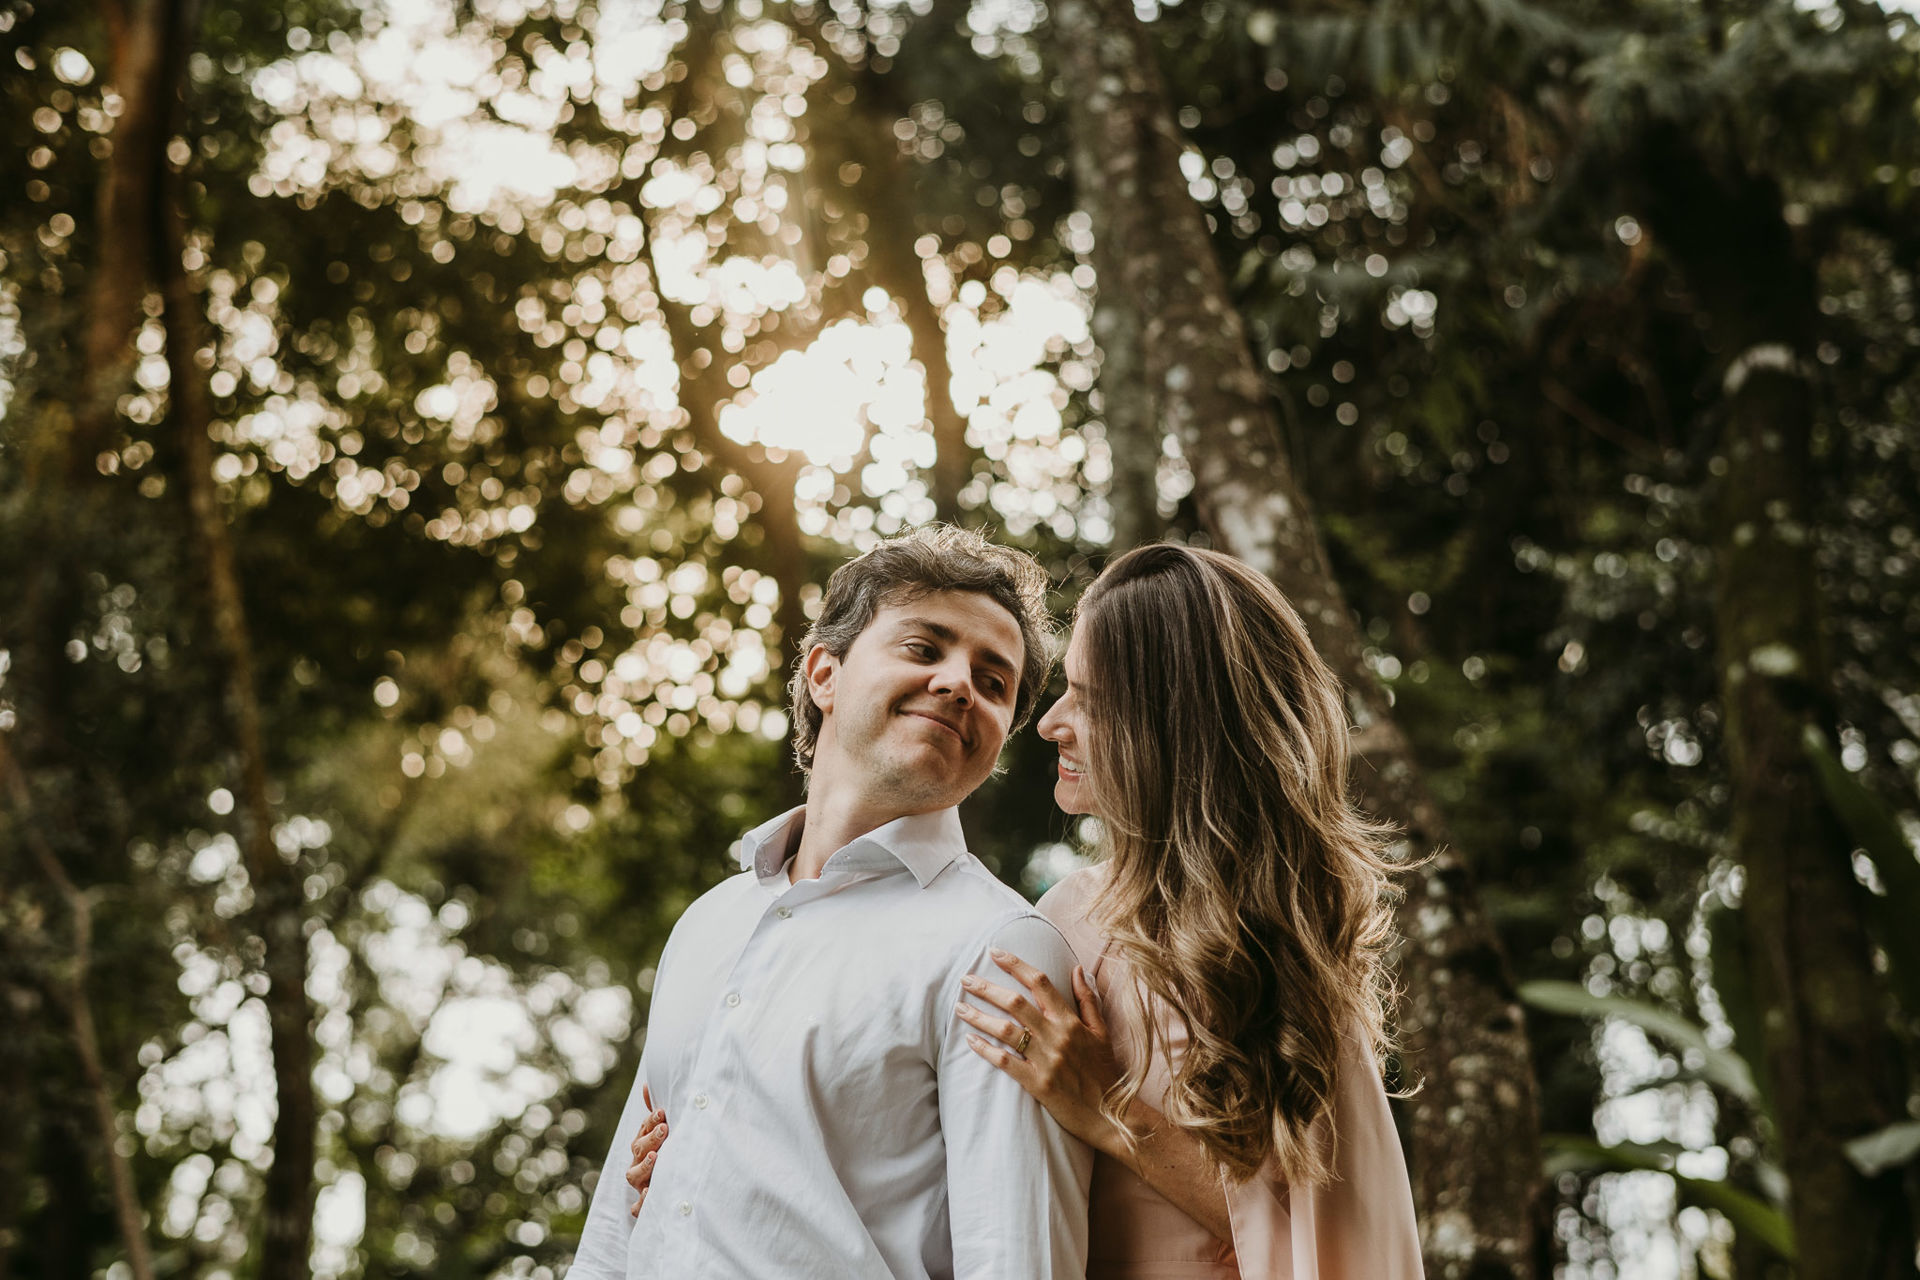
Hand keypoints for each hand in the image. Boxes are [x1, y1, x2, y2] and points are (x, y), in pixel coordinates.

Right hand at [626, 1084, 666, 1217]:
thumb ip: (657, 1114)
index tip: (663, 1112)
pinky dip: (642, 1203)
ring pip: (634, 1175)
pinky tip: (650, 1193)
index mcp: (645, 1145)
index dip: (651, 1121)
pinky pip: (639, 1208)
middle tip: (665, 1129)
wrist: (682, 1192)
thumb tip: (646, 1085)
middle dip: (650, 1139)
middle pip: (637, 1150)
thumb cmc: (674, 1156)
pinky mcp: (645, 1205)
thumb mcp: (669, 1133)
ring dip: (644, 1166)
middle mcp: (640, 1164)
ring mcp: (641, 1184)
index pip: (643, 1130)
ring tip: (656, 1157)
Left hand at [956, 948, 1123, 1151]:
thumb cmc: (1105, 1072)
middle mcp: (1056, 1036)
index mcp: (1071, 1021)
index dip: (1015, 964)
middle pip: (1015, 1002)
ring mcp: (1046, 1060)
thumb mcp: (1102, 1032)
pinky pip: (1005, 1062)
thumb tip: (1076, 968)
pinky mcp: (1037, 1084)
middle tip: (965, 979)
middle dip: (986, 988)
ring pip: (1005, 1030)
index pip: (1039, 982)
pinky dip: (985, 1049)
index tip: (995, 953)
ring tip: (959, 1008)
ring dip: (979, 1016)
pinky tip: (970, 1040)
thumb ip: (1087, 999)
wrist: (1111, 1115)